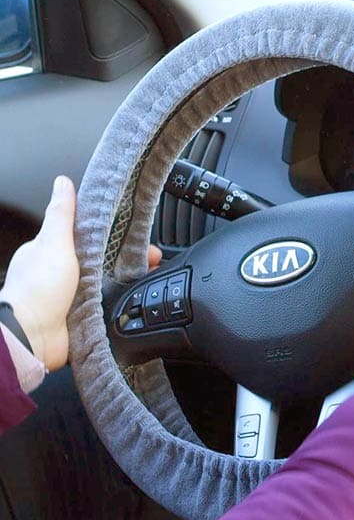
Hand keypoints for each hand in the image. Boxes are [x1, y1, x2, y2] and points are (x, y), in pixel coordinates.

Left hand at [0, 177, 162, 369]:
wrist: (33, 337)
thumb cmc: (36, 290)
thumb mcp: (52, 242)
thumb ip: (61, 213)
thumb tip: (63, 183)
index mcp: (54, 253)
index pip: (91, 237)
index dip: (116, 234)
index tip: (139, 236)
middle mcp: (64, 275)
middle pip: (104, 261)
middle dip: (130, 260)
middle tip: (153, 260)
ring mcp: (74, 298)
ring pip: (109, 285)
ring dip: (129, 283)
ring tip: (149, 280)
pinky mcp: (83, 318)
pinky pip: (108, 307)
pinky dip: (122, 304)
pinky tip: (134, 302)